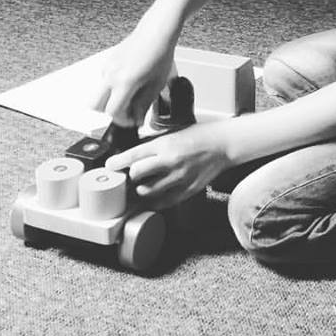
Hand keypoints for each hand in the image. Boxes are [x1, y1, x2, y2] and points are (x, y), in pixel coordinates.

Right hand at [99, 30, 177, 126]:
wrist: (155, 33)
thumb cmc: (159, 54)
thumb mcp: (156, 84)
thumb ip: (144, 104)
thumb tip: (137, 119)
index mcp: (125, 82)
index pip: (113, 111)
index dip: (123, 120)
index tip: (132, 119)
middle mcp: (111, 75)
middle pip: (95, 106)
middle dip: (109, 111)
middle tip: (126, 109)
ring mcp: (107, 67)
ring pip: (98, 93)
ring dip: (109, 99)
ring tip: (130, 94)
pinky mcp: (107, 62)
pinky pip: (103, 81)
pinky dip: (112, 87)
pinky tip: (128, 82)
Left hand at [105, 123, 227, 208]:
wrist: (224, 144)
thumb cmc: (201, 135)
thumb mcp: (174, 133)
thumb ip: (155, 145)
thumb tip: (135, 155)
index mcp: (166, 144)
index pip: (134, 155)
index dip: (117, 162)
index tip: (111, 166)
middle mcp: (170, 161)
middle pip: (136, 174)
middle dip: (130, 176)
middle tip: (129, 176)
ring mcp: (179, 177)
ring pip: (147, 191)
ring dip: (141, 190)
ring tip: (141, 187)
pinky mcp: (187, 189)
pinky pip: (164, 202)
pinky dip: (155, 201)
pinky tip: (153, 198)